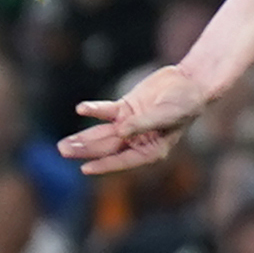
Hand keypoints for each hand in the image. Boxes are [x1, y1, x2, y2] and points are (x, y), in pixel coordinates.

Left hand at [61, 63, 210, 175]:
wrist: (190, 82)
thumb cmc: (186, 103)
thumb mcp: (167, 115)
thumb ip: (143, 123)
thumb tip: (120, 132)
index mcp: (151, 149)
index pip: (124, 160)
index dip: (105, 165)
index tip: (85, 169)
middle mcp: (138, 140)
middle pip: (108, 146)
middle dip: (85, 149)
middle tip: (63, 150)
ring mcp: (130, 124)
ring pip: (102, 133)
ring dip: (83, 137)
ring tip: (63, 144)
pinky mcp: (125, 109)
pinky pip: (106, 111)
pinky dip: (94, 110)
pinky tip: (82, 109)